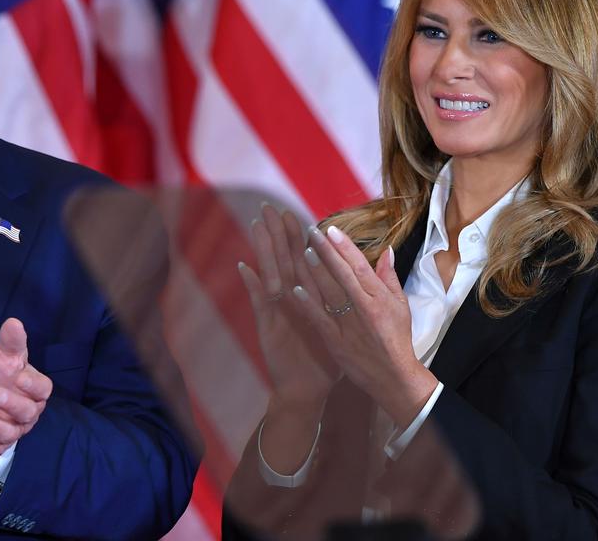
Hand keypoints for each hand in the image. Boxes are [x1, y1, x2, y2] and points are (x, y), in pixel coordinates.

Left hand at [0, 318, 52, 462]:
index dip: (34, 385)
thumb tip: (13, 322)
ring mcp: (11, 431)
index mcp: (35, 392)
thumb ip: (11, 341)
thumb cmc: (1, 374)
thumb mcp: (4, 355)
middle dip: (11, 405)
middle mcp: (27, 415)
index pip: (43, 390)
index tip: (20, 376)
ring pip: (7, 435)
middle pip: (26, 414)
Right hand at [240, 205, 342, 407]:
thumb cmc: (323, 359)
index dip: (298, 237)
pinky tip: (245, 267)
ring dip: (263, 250)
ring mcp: (278, 312)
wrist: (308, 391)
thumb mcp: (337, 326)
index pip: (302, 261)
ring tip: (257, 226)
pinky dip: (253, 286)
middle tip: (270, 207)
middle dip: (277, 234)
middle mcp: (290, 301)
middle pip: (283, 260)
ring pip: (270, 274)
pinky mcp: (269, 327)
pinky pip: (260, 304)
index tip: (294, 212)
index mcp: (307, 298)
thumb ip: (343, 300)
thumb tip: (352, 276)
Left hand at [294, 224, 436, 428]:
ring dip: (315, 271)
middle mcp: (364, 309)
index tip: (331, 229)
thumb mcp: (401, 307)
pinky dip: (308, 304)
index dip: (344, 247)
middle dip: (326, 251)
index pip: (360, 267)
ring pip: (329, 293)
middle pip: (343, 275)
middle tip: (311, 231)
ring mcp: (349, 326)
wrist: (394, 377)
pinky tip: (295, 288)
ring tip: (302, 250)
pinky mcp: (336, 342)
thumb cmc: (397, 340)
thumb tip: (387, 250)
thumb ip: (389, 278)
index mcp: (379, 298)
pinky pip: (320, 319)